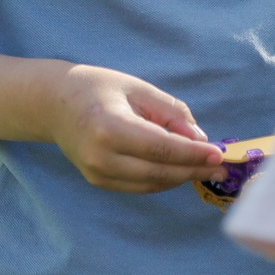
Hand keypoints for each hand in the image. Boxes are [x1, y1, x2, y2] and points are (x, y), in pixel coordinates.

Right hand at [44, 65, 225, 192]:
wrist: (54, 103)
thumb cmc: (98, 88)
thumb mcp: (138, 88)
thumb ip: (171, 113)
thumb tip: (199, 140)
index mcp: (109, 127)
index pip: (161, 147)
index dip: (193, 154)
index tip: (218, 155)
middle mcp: (101, 156)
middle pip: (159, 172)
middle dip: (193, 170)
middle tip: (221, 169)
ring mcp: (97, 173)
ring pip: (151, 184)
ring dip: (182, 177)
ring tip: (205, 169)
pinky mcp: (98, 181)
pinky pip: (139, 186)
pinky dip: (163, 180)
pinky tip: (180, 170)